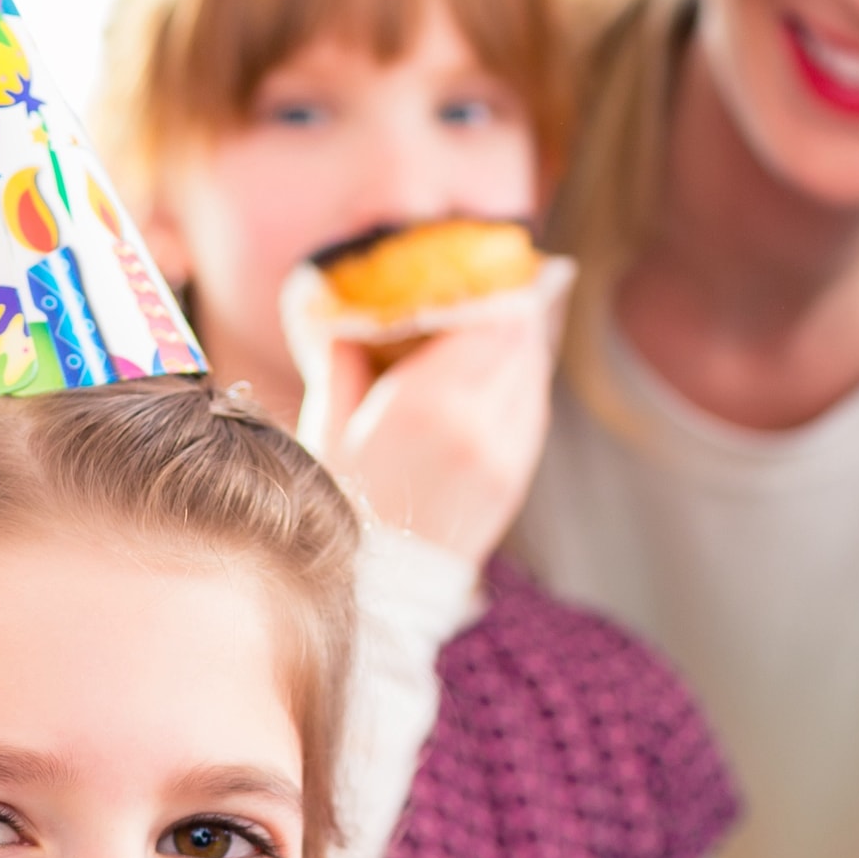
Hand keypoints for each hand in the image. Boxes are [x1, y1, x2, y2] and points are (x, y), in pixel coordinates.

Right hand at [289, 292, 555, 561]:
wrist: (374, 592)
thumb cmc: (337, 505)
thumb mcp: (325, 425)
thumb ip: (342, 360)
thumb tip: (346, 311)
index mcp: (427, 402)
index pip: (489, 318)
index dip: (492, 285)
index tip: (482, 265)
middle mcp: (478, 424)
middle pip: (521, 338)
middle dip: (511, 306)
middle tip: (499, 282)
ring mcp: (505, 456)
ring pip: (533, 374)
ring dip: (523, 343)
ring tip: (504, 320)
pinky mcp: (515, 480)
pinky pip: (533, 412)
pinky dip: (523, 384)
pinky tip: (504, 374)